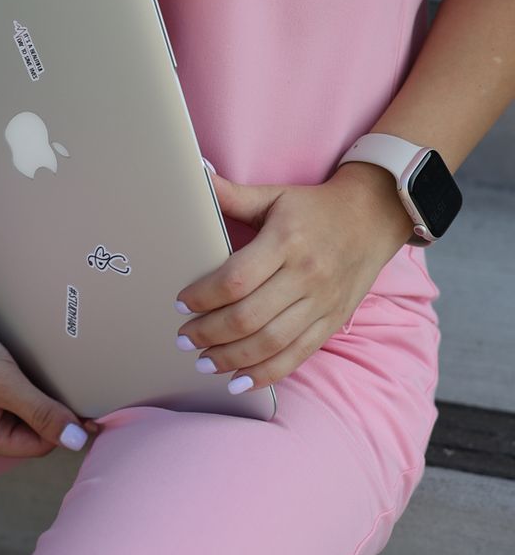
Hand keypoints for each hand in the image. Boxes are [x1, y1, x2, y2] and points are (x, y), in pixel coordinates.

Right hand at [0, 310, 99, 456]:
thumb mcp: (5, 384)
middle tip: (72, 386)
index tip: (87, 407)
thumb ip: (41, 412)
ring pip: (26, 416)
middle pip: (33, 433)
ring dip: (41, 400)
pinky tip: (34, 373)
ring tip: (51, 377)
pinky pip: (15, 402)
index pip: (38, 445)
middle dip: (51, 412)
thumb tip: (76, 441)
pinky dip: (28, 390)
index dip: (62, 427)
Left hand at [174, 163, 412, 391]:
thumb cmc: (315, 207)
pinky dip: (266, 374)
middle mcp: (305, 275)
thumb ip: (232, 195)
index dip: (203, 296)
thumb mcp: (274, 196)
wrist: (374, 216)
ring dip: (231, 359)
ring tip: (203, 361)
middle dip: (209, 333)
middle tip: (183, 338)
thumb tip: (195, 173)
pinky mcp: (332, 321)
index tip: (181, 302)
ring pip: (270, 343)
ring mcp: (321, 302)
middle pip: (249, 317)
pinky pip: (296, 356)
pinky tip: (239, 381)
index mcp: (286, 241)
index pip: (236, 279)